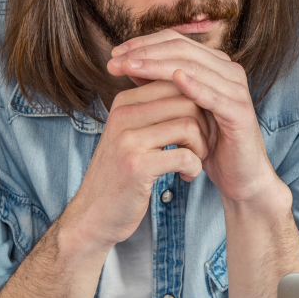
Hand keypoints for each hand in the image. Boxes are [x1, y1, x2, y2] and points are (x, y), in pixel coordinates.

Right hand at [57, 79, 208, 254]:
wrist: (94, 215)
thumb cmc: (121, 174)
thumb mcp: (132, 134)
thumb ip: (154, 111)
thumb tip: (192, 86)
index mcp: (124, 102)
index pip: (176, 83)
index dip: (198, 105)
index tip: (199, 128)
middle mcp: (123, 115)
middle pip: (187, 101)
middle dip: (204, 125)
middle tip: (201, 147)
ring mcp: (128, 140)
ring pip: (190, 126)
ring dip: (201, 148)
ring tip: (193, 162)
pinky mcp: (136, 166)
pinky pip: (185, 156)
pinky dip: (194, 167)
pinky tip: (186, 176)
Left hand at [107, 30, 285, 209]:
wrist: (237, 176)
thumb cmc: (206, 142)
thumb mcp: (177, 109)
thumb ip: (158, 84)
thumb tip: (127, 63)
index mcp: (214, 64)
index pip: (175, 41)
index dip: (144, 44)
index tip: (114, 54)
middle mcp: (228, 70)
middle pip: (182, 49)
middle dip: (146, 53)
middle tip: (116, 60)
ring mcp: (237, 89)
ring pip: (194, 68)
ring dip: (159, 66)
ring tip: (131, 67)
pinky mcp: (240, 112)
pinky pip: (214, 96)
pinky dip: (194, 85)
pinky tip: (174, 80)